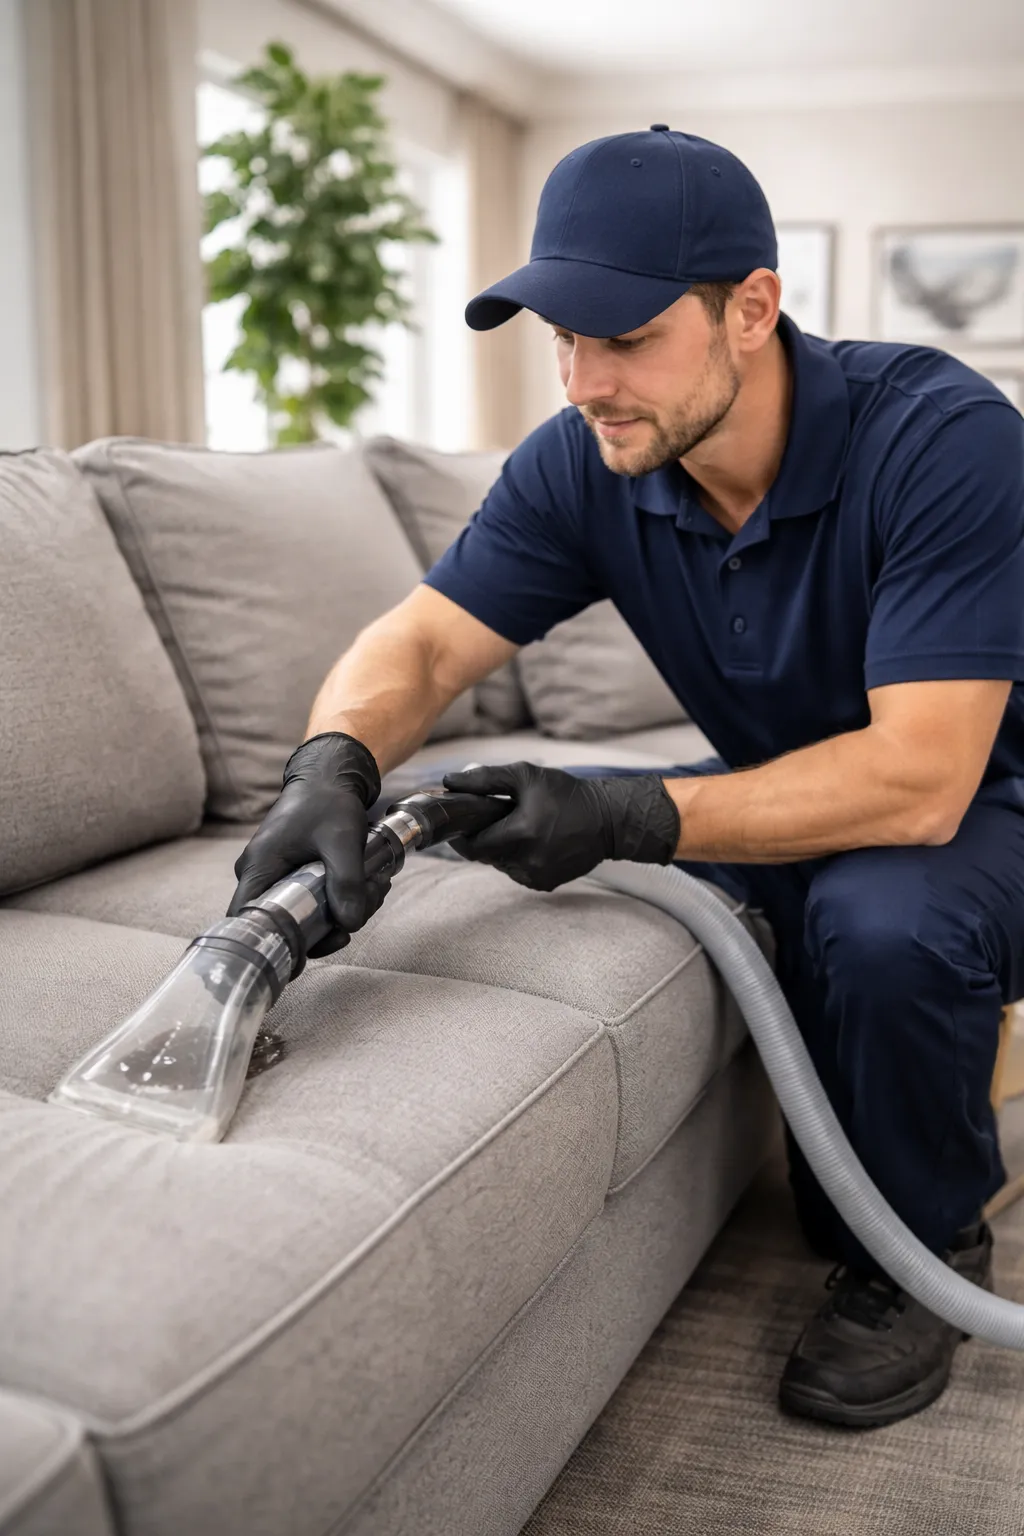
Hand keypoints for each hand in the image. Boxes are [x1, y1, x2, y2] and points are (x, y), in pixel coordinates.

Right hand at [227, 732, 387, 956]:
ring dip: (341, 910)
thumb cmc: (327, 801)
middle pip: (284, 922)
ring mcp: (276, 874)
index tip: (300, 961)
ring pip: (304, 912)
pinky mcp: (293, 872)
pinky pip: (313, 898)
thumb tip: (350, 924)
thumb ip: (345, 881)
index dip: (269, 945)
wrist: (329, 775)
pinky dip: (339, 897)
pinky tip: (368, 886)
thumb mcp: (341, 840)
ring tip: (375, 890)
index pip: (247, 920)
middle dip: (326, 927)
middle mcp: (260, 874)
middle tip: (360, 914)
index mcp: (259, 867)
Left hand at [441, 761, 679, 891]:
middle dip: (483, 838)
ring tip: (517, 827)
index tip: (460, 824)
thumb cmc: (567, 794)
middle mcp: (527, 861)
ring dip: (501, 848)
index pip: (473, 846)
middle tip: (491, 819)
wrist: (608, 820)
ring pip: (501, 865)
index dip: (462, 837)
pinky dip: (518, 858)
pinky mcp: (545, 884)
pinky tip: (533, 841)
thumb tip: (449, 782)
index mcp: (521, 834)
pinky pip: (518, 872)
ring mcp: (537, 876)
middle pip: (486, 856)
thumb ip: (485, 779)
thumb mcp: (526, 777)